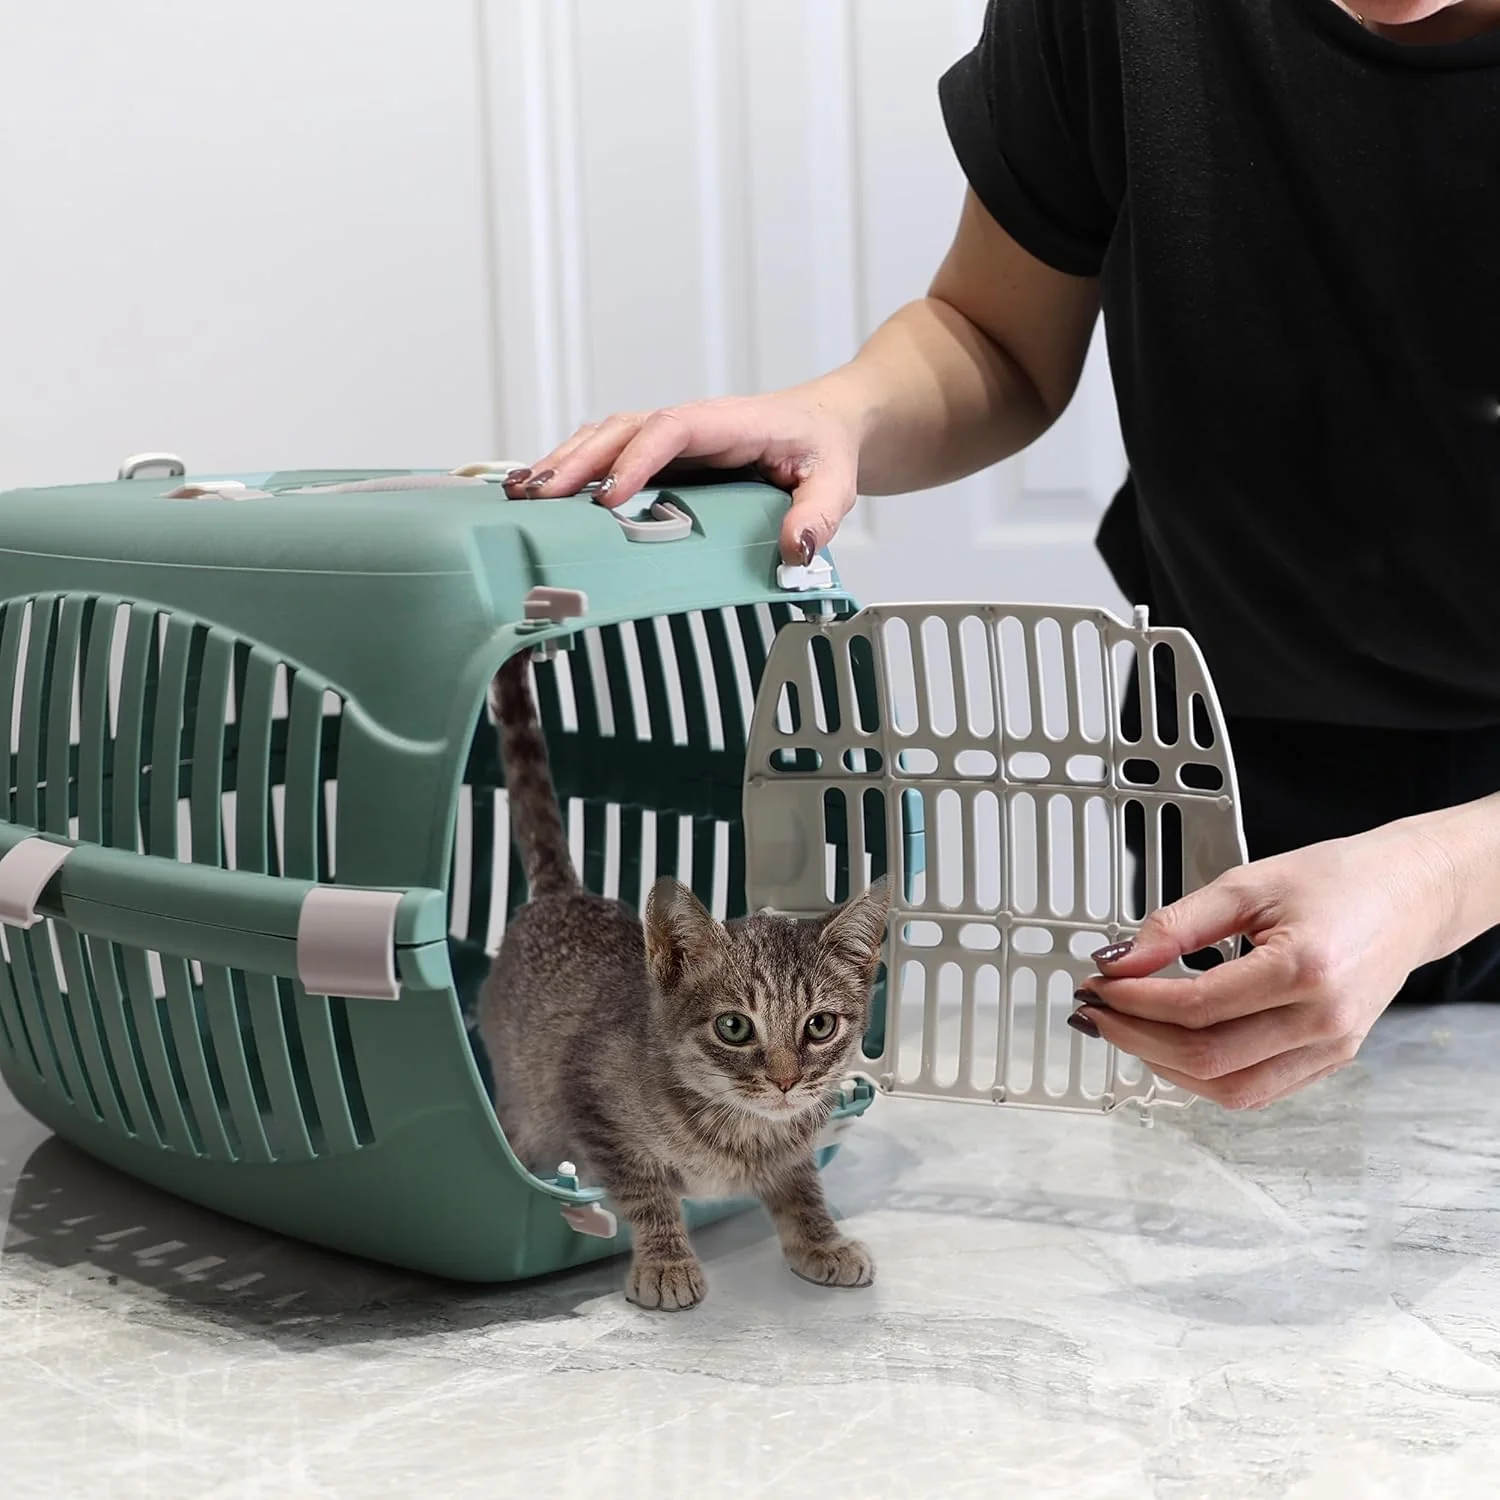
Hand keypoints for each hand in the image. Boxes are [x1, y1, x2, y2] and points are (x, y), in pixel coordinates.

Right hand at [499, 384, 863, 563]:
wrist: (828, 424)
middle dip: (578, 461)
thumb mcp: (836, 483)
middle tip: (538, 496)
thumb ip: (818, 513)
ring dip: (565, 461)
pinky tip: (543, 492)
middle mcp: (692, 423)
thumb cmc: (828, 450)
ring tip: (523, 493)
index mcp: (730, 422)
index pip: (672, 429)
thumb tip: (796, 548)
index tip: (610, 497)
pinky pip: (611, 452)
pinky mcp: (664, 453)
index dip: (637, 459)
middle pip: (623, 430)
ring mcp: (673, 436)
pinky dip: (575, 467)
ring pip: (607, 437)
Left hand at [1072, 820, 1462, 1108]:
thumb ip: (1176, 926)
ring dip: (1163, 1065)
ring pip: (1228, 1089)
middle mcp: (1323, 1020)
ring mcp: (1332, 1049)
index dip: (1134, 1000)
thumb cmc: (1337, 881)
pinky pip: (1255, 1090)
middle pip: (1206, 1056)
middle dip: (1136, 1037)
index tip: (1099, 983)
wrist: (1408, 895)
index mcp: (1304, 969)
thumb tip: (1119, 961)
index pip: (1196, 1005)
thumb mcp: (1246, 884)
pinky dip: (1203, 1075)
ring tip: (1126, 1029)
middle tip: (1096, 1010)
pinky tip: (1170, 1045)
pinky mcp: (1332, 1061)